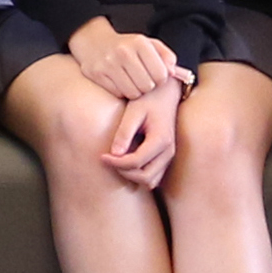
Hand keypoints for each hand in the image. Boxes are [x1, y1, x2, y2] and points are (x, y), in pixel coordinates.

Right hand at [68, 17, 180, 103]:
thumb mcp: (148, 44)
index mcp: (139, 43)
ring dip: (135, 92)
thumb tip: (174, 72)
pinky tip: (119, 83)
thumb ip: (166, 56)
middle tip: (143, 81)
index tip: (156, 77)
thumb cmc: (126, 46)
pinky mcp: (97, 74)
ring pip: (133, 93)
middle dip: (148, 86)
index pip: (161, 74)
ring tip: (132, 82)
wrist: (93, 40)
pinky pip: (118, 93)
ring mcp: (108, 63)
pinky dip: (121, 91)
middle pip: (148, 86)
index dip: (161, 79)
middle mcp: (123, 52)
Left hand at [99, 74, 182, 189]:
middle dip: (124, 172)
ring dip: (132, 176)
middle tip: (108, 160)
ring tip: (116, 161)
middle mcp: (168, 151)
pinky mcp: (166, 156)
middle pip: (145, 177)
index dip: (116, 163)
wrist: (165, 93)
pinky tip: (126, 161)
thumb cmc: (148, 99)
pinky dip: (139, 174)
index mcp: (161, 140)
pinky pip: (153, 175)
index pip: (136, 162)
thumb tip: (114, 153)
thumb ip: (124, 132)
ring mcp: (169, 155)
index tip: (102, 156)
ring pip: (151, 180)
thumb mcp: (133, 111)